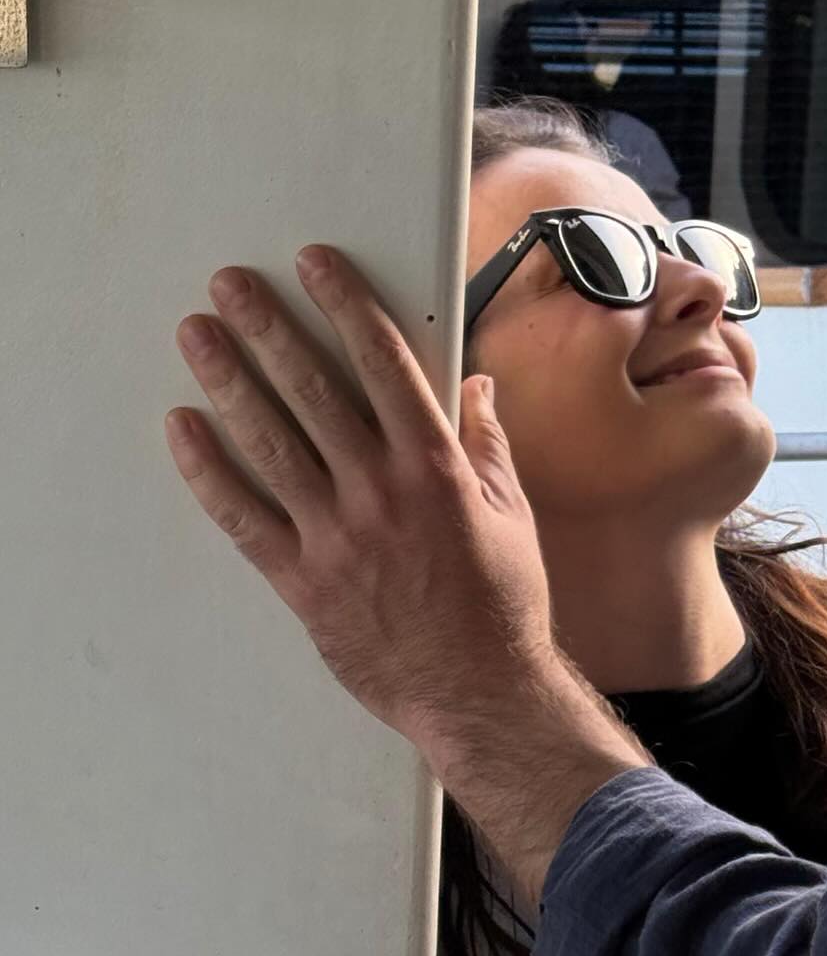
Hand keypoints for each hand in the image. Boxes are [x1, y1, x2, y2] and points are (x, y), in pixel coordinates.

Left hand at [165, 246, 551, 737]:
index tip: (317, 266)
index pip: (384, 365)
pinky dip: (210, 471)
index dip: (347, 308)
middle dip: (269, 329)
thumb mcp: (512, 511)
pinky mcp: (303, 580)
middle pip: (314, 392)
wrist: (477, 688)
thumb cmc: (502, 600)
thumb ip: (488, 442)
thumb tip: (477, 386)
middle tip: (231, 286)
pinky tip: (184, 430)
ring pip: (271, 443)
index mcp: (437, 466)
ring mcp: (336, 536)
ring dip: (229, 383)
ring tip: (198, 336)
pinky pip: (245, 518)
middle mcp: (381, 491)